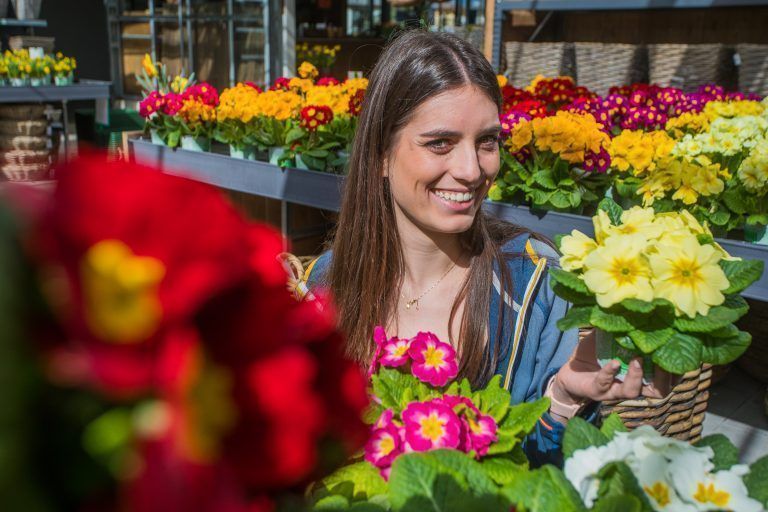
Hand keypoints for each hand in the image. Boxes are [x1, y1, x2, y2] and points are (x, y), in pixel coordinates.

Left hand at [553, 328, 679, 407]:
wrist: (570, 370)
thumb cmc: (594, 353)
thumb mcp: (610, 336)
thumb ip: (624, 326)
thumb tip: (636, 304)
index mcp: (640, 372)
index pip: (667, 377)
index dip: (675, 370)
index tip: (679, 352)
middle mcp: (631, 384)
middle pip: (658, 390)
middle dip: (664, 378)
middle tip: (663, 361)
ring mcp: (614, 390)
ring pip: (633, 391)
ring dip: (637, 376)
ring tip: (637, 360)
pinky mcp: (597, 391)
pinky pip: (605, 384)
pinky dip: (610, 373)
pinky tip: (613, 362)